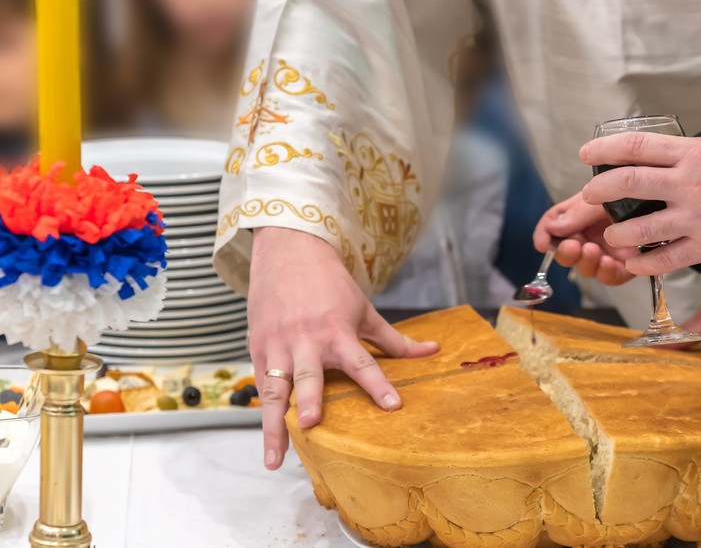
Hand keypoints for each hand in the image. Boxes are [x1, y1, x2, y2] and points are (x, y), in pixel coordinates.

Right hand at [248, 227, 438, 469]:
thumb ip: (394, 339)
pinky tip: (268, 439)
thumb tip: (434, 351)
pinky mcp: (257, 348)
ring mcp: (278, 346)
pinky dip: (263, 411)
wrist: (288, 251)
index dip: (378, 385)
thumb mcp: (365, 309)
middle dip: (308, 401)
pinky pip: (261, 384)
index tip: (393, 406)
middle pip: (307, 377)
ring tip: (275, 459)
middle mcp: (306, 341)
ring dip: (272, 426)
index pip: (362, 362)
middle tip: (311, 425)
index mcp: (338, 331)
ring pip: (274, 390)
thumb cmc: (331, 284)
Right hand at [532, 191, 638, 285]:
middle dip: (566, 251)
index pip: (554, 225)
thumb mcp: (604, 196)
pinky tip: (609, 263)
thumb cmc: (637, 190)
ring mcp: (609, 250)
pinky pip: (610, 276)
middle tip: (573, 245)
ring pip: (586, 266)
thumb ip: (579, 212)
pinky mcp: (627, 266)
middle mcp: (592, 233)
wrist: (669, 198)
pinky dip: (606, 272)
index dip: (544, 234)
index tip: (542, 243)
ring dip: (585, 261)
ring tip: (592, 251)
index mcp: (582, 214)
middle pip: (567, 250)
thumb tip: (552, 227)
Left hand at [580, 133, 700, 274]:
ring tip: (612, 235)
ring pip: (639, 229)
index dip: (605, 149)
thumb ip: (695, 156)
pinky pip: (665, 259)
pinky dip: (644, 264)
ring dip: (617, 234)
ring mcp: (698, 217)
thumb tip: (672, 161)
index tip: (587, 154)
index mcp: (695, 153)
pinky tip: (635, 264)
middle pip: (628, 183)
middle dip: (599, 191)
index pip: (637, 146)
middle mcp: (690, 184)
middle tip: (590, 196)